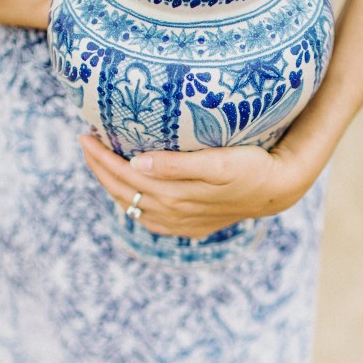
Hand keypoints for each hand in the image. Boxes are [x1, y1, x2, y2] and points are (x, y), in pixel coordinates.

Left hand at [79, 131, 319, 237]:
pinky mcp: (188, 227)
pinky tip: (128, 192)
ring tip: (98, 162)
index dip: (101, 157)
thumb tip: (137, 163)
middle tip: (84, 142)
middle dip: (99, 168)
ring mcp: (179, 224)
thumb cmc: (251, 166)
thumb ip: (177, 165)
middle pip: (122, 192)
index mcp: (174, 196)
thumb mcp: (219, 163)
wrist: (278, 190)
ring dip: (111, 185)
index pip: (124, 175)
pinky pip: (148, 219)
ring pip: (132, 206)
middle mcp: (172, 214)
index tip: (85, 135)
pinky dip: (131, 203)